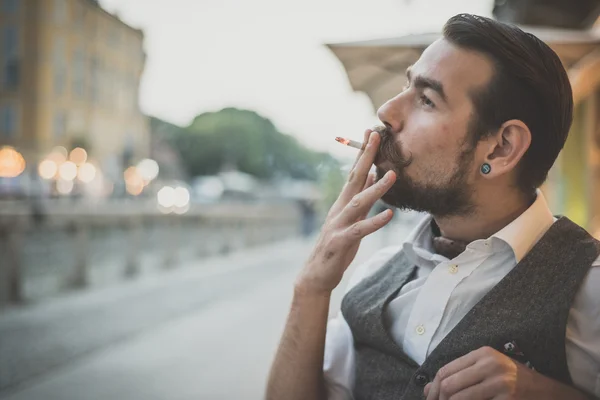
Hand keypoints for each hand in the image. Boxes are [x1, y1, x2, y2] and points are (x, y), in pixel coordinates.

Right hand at [295, 129, 396, 295]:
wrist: (317, 274)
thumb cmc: (337, 246)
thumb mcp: (352, 219)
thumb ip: (363, 198)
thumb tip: (376, 176)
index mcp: (343, 202)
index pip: (354, 173)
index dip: (363, 153)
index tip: (371, 133)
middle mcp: (339, 209)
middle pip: (354, 179)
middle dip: (365, 157)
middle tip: (375, 136)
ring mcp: (338, 224)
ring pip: (358, 202)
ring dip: (376, 188)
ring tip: (392, 175)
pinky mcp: (340, 242)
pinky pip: (360, 230)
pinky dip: (374, 222)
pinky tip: (388, 214)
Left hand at [423, 346, 539, 399]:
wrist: (546, 392)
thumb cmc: (512, 380)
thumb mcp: (485, 370)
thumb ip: (458, 376)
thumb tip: (426, 390)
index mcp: (482, 353)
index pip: (445, 370)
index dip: (433, 388)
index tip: (429, 399)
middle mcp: (490, 365)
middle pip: (448, 384)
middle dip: (438, 399)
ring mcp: (500, 383)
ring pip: (458, 398)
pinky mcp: (506, 399)